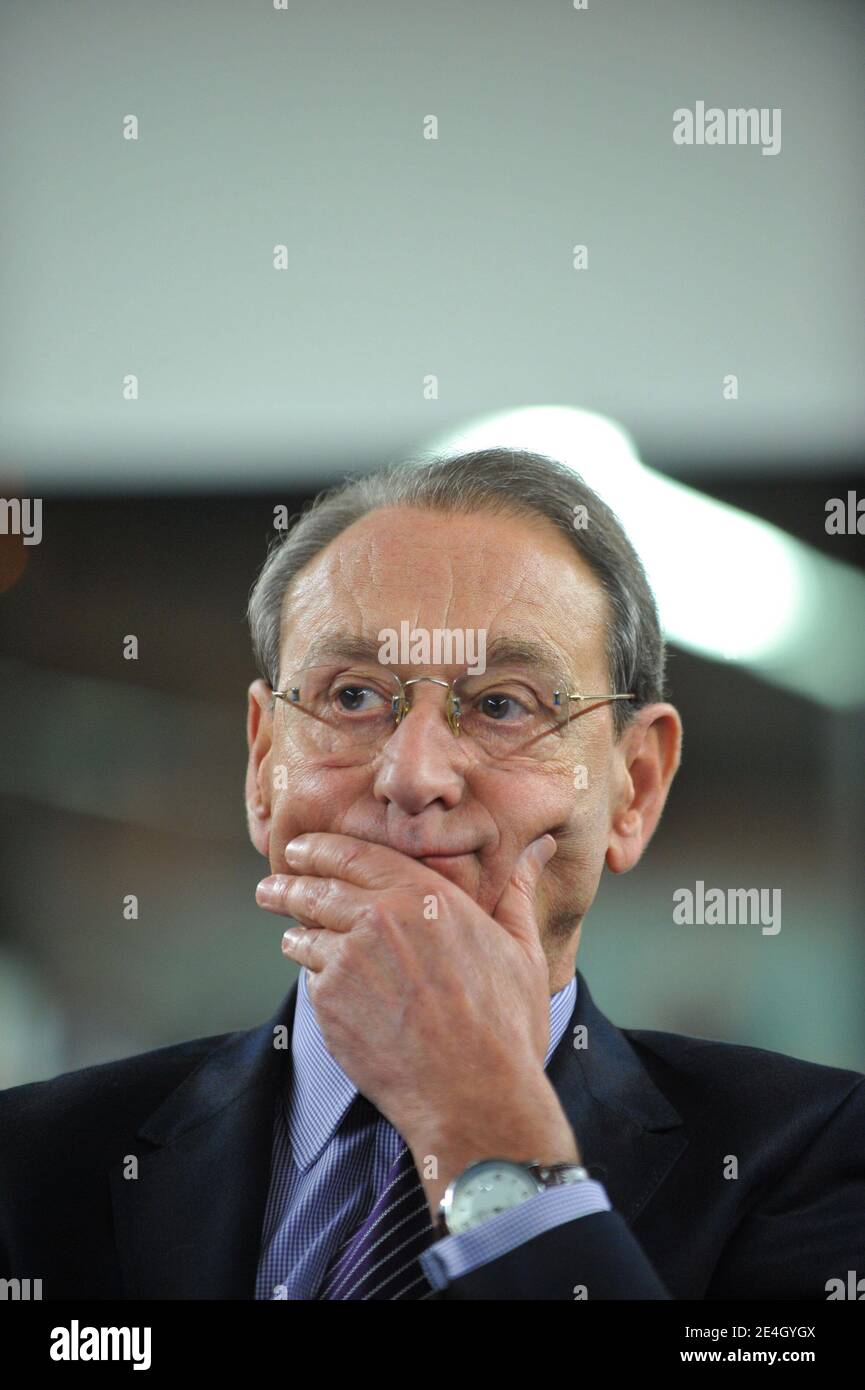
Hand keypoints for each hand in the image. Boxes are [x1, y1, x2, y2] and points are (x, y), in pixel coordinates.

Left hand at [255, 831, 572, 1157]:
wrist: (474, 1095)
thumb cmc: (505, 1026)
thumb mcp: (521, 948)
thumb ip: (516, 891)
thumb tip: (537, 848)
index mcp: (422, 894)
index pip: (352, 854)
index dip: (319, 848)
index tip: (300, 848)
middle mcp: (376, 918)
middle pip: (313, 890)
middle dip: (286, 886)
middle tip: (270, 887)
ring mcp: (347, 962)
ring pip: (303, 936)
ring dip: (293, 933)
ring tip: (290, 935)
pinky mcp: (329, 1005)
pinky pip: (310, 981)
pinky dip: (313, 978)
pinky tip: (321, 984)